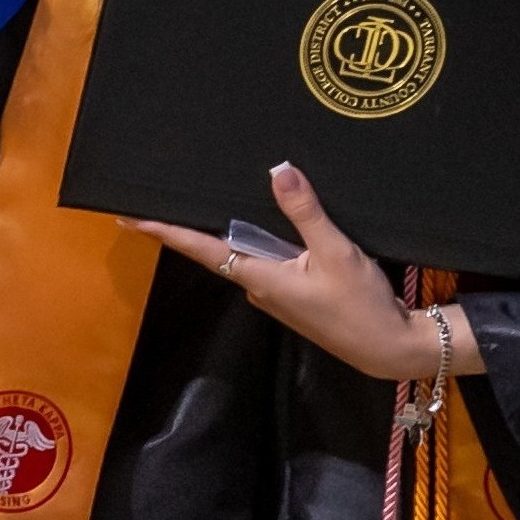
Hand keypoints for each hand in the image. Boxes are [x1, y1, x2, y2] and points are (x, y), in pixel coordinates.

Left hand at [130, 163, 473, 383]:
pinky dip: (259, 238)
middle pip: (218, 247)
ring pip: (245, 252)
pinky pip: (267, 259)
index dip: (165, 231)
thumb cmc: (360, 306)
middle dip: (191, 224)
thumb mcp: (336, 252)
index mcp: (259, 277)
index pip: (201, 248)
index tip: (129, 217)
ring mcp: (275, 293)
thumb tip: (278, 171)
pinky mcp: (294, 295)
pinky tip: (266, 218)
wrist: (389, 348)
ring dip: (228, 229)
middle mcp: (259, 285)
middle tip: (164, 193)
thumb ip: (305, 212)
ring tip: (210, 194)